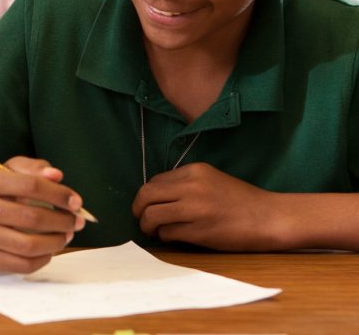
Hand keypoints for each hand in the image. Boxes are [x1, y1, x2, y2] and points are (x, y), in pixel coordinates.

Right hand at [0, 156, 85, 272]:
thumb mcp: (12, 171)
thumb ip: (35, 168)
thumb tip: (56, 176)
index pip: (31, 186)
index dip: (59, 194)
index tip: (77, 202)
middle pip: (32, 218)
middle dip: (63, 221)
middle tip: (77, 221)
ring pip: (29, 245)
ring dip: (56, 242)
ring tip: (66, 235)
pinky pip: (23, 265)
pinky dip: (44, 259)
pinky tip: (50, 249)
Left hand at [132, 162, 284, 249]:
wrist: (270, 217)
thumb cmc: (241, 201)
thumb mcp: (211, 180)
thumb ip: (185, 184)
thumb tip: (156, 197)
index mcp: (194, 171)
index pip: (155, 181)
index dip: (147, 196)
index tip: (149, 205)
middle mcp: (191, 186)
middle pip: (146, 195)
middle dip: (138, 209)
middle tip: (141, 218)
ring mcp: (194, 208)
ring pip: (151, 214)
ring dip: (147, 225)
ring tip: (153, 231)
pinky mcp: (199, 230)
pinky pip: (167, 232)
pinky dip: (164, 236)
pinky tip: (171, 238)